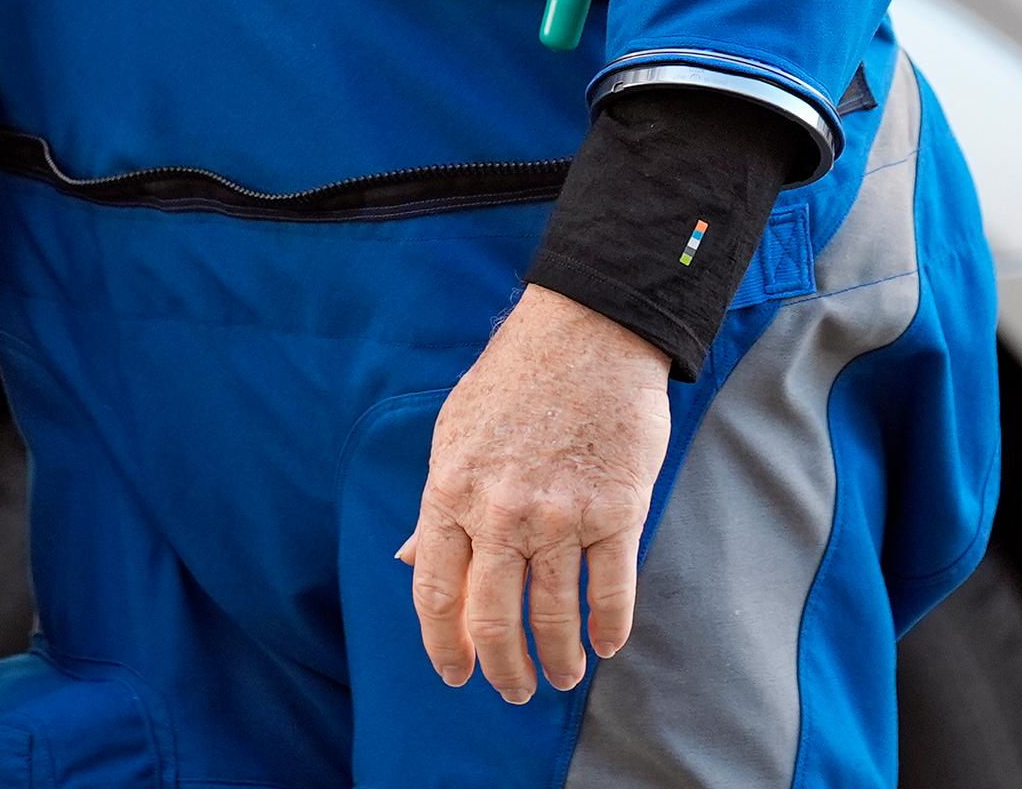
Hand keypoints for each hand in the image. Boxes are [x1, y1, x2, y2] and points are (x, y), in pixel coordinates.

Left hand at [398, 285, 671, 702]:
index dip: (443, 644)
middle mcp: (501, 512)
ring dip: (559, 659)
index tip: (456, 674)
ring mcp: (560, 514)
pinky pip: (612, 590)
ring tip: (563, 675)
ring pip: (555, 616)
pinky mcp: (615, 509)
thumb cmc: (515, 380)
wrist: (588, 330)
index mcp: (450, 492)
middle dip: (503, 669)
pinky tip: (605, 645)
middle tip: (514, 690)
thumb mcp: (453, 433)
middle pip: (494, 620)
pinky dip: (609, 628)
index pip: (435, 592)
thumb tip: (406, 562)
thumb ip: (435, 505)